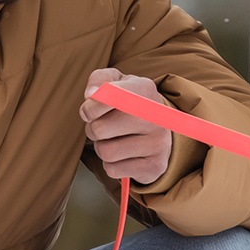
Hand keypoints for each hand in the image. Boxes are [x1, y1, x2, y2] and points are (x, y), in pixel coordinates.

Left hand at [81, 68, 172, 184]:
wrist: (160, 125)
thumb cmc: (130, 101)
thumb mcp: (116, 81)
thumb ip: (99, 80)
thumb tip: (90, 95)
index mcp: (145, 89)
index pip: (108, 97)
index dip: (90, 107)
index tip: (89, 111)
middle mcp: (156, 115)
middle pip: (99, 129)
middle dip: (94, 129)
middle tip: (104, 126)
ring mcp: (158, 143)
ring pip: (105, 152)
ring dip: (102, 147)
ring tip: (115, 139)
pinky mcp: (155, 166)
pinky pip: (113, 170)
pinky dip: (111, 164)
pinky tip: (123, 154)